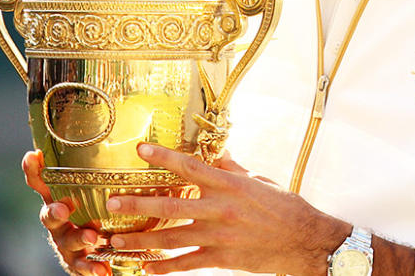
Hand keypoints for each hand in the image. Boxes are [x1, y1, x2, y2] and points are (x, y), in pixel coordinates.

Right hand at [22, 150, 109, 275]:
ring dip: (78, 238)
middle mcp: (59, 221)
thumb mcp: (101, 192)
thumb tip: (136, 143)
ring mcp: (65, 242)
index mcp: (61, 200)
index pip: (42, 184)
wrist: (101, 251)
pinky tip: (103, 270)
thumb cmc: (100, 213)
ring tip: (92, 237)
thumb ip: (107, 174)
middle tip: (63, 208)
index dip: (34, 171)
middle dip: (54, 211)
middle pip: (49, 215)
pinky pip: (82, 265)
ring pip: (66, 241)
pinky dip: (92, 267)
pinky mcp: (77, 262)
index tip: (33, 156)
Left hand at [104, 143, 350, 274]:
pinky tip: (145, 267)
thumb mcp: (260, 181)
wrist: (304, 240)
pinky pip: (185, 263)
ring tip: (116, 238)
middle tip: (110, 202)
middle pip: (169, 204)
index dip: (162, 158)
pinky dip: (163, 267)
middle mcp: (220, 209)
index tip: (140, 150)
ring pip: (170, 237)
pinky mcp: (221, 258)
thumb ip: (233, 170)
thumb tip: (216, 154)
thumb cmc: (285, 207)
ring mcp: (219, 235)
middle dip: (137, 203)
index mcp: (230, 185)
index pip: (189, 167)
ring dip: (140, 239)